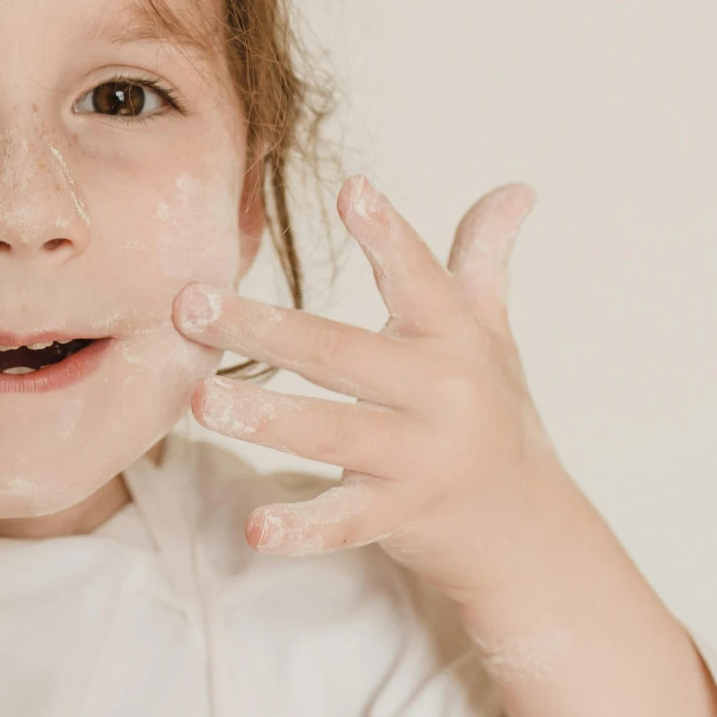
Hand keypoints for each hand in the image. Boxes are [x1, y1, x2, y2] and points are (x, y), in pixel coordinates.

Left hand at [172, 175, 582, 602]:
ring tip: (201, 401)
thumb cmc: (493, 411)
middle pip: (339, 352)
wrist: (526, 527)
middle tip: (189, 304)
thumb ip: (483, 259)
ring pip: (332, 432)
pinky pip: (345, 522)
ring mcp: (421, 458)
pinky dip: (301, 529)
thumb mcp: (492, 333)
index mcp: (455, 338)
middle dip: (261, 329)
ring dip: (265, 418)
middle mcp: (442, 393)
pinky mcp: (401, 515)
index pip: (419, 278)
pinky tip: (255, 528)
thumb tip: (517, 187)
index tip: (352, 190)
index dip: (388, 235)